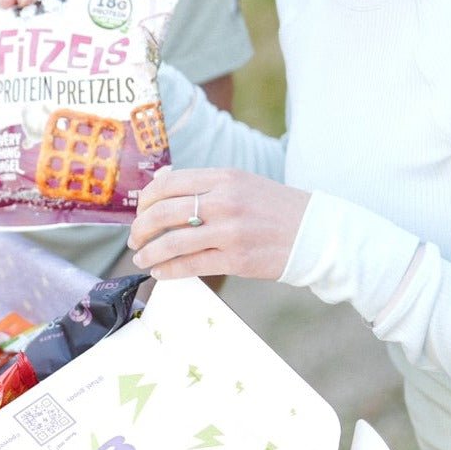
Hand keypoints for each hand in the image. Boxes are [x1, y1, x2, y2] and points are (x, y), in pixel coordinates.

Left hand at [128, 167, 310, 281]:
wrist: (317, 233)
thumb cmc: (275, 208)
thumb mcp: (241, 183)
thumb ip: (202, 183)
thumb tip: (160, 181)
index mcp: (224, 177)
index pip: (168, 183)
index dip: (145, 200)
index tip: (139, 212)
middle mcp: (225, 201)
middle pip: (163, 212)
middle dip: (140, 228)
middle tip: (134, 239)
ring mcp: (230, 231)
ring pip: (173, 242)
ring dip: (149, 252)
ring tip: (141, 258)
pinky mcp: (237, 259)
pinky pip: (191, 265)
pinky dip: (169, 270)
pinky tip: (160, 272)